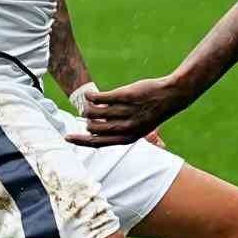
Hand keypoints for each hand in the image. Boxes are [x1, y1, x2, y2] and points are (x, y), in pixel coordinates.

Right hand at [67, 76, 187, 146]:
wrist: (170, 96)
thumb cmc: (151, 112)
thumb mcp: (137, 128)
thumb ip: (117, 131)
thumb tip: (92, 129)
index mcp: (127, 138)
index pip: (97, 143)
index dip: (80, 141)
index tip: (66, 138)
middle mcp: (124, 127)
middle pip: (92, 127)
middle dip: (87, 119)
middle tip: (90, 112)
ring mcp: (124, 112)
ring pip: (93, 111)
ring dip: (88, 106)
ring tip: (91, 102)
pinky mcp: (123, 96)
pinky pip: (98, 98)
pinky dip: (91, 96)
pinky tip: (90, 94)